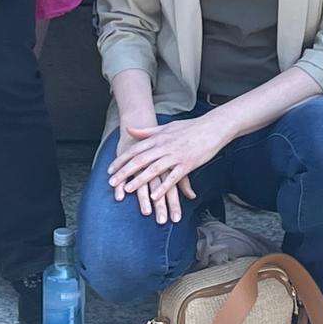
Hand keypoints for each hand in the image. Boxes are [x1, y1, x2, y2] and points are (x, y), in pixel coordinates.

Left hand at [109, 114, 224, 211]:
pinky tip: (155, 197)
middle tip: (111, 182)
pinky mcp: (187, 164)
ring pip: (154, 169)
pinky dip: (163, 188)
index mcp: (158, 138)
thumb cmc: (189, 127)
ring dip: (139, 180)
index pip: (135, 150)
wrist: (212, 127)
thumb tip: (130, 130)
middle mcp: (164, 146)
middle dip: (124, 172)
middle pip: (140, 160)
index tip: (110, 170)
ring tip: (127, 190)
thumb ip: (147, 131)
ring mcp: (175, 155)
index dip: (121, 160)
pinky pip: (173, 177)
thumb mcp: (166, 126)